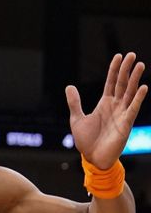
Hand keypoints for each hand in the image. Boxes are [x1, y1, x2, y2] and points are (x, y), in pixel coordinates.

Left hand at [66, 52, 146, 168]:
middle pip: (122, 84)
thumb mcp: (77, 119)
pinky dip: (138, 98)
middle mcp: (115, 106)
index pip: (111, 83)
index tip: (119, 57)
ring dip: (135, 79)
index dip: (114, 70)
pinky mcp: (126, 124)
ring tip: (140, 65)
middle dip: (127, 70)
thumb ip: (75, 103)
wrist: (92, 158)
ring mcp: (122, 114)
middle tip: (132, 55)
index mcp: (104, 104)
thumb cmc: (86, 141)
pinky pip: (133, 108)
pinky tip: (143, 87)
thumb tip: (69, 86)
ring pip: (130, 93)